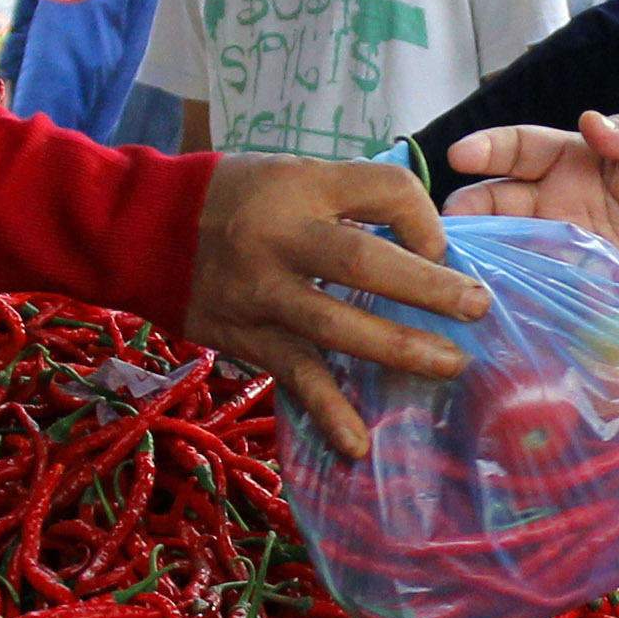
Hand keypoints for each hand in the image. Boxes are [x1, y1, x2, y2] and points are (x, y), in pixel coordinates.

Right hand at [175, 155, 486, 458]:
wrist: (142, 231)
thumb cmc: (234, 197)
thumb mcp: (293, 174)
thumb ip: (353, 200)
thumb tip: (425, 243)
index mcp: (300, 187)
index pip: (381, 190)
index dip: (422, 218)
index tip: (442, 245)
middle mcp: (281, 239)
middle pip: (363, 262)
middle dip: (426, 287)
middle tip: (477, 308)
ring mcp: (262, 294)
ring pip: (334, 326)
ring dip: (396, 349)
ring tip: (449, 366)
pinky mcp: (248, 338)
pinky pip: (294, 377)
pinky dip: (327, 411)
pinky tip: (358, 443)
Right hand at [444, 113, 618, 326]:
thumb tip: (591, 123)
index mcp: (576, 160)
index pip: (520, 148)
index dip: (488, 149)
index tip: (461, 155)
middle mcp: (559, 203)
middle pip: (498, 200)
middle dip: (467, 208)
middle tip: (445, 223)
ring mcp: (564, 250)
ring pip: (506, 247)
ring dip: (478, 252)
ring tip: (452, 263)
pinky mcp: (577, 291)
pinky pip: (534, 291)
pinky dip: (508, 293)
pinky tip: (488, 301)